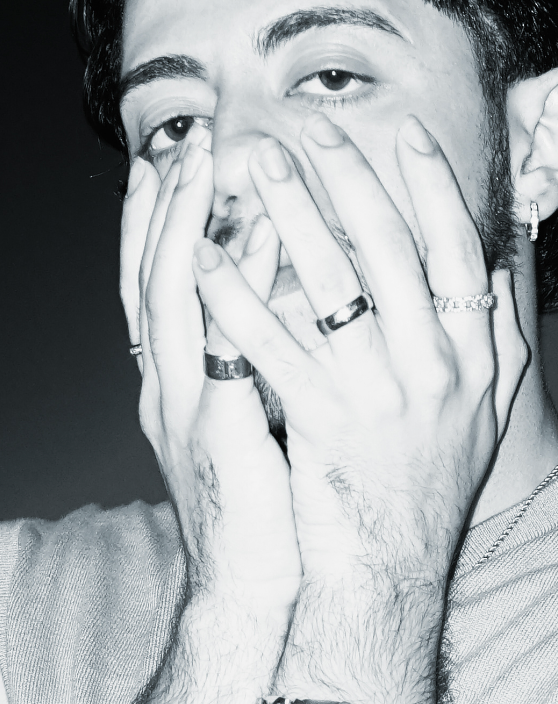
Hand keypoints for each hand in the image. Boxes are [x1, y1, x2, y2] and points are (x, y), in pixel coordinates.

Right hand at [121, 123, 302, 618]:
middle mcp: (161, 386)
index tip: (157, 166)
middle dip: (163, 207)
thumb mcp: (240, 424)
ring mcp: (182, 407)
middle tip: (180, 144)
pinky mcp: (218, 430)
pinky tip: (260, 240)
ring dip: (187, 225)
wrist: (247, 593)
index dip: (148, 225)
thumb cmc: (259, 511)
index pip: (145, 288)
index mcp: (165, 384)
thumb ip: (241, 363)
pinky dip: (239, 284)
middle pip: (147, 277)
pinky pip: (225, 342)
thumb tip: (270, 296)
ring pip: (171, 298)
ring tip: (207, 168)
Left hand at [190, 112, 528, 587]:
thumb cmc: (428, 488)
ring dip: (288, 216)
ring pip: (330, 284)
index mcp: (474, 356)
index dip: (433, 186)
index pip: (457, 249)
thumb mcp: (486, 411)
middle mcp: (436, 368)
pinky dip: (236, 295)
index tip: (405, 132)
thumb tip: (497, 265)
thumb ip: (493, 336)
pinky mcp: (324, 421)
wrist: (390, 573)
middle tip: (309, 129)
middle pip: (390, 251)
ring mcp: (380, 395)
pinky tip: (205, 257)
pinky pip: (272, 343)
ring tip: (255, 167)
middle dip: (347, 179)